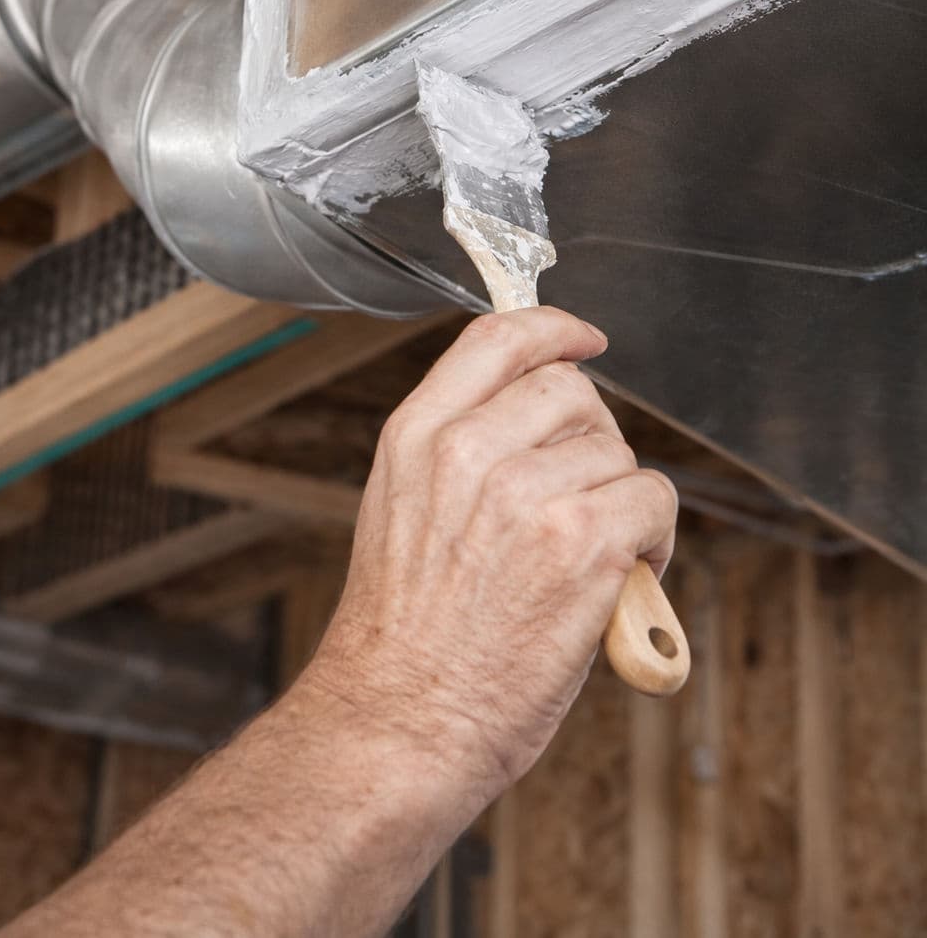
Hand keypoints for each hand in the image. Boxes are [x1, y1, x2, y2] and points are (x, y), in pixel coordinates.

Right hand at [311, 307, 677, 811]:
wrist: (399, 725)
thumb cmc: (404, 639)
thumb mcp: (401, 510)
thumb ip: (459, 452)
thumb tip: (539, 424)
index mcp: (418, 436)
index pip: (498, 339)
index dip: (553, 329)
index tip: (585, 339)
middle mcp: (468, 450)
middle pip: (572, 391)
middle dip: (595, 437)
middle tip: (589, 495)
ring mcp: (528, 493)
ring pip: (618, 452)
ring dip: (622, 500)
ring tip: (595, 559)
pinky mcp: (585, 543)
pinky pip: (654, 500)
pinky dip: (654, 538)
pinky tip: (624, 580)